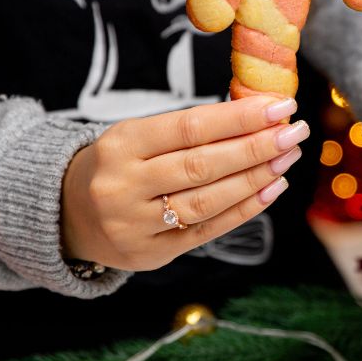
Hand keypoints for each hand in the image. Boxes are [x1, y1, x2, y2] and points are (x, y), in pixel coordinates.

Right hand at [60, 96, 309, 270]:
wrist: (67, 213)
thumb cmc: (118, 164)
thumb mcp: (137, 135)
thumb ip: (189, 129)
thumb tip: (259, 114)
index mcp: (121, 144)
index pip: (189, 127)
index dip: (238, 117)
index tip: (279, 105)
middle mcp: (125, 186)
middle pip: (201, 165)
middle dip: (255, 147)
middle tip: (294, 131)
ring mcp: (136, 225)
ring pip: (206, 201)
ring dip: (255, 178)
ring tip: (287, 157)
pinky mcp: (151, 254)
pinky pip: (206, 230)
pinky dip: (243, 209)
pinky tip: (271, 188)